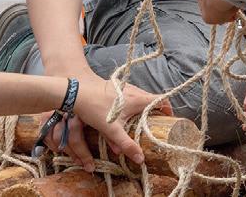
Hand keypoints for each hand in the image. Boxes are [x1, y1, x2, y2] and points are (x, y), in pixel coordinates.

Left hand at [41, 72, 170, 171]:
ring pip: (141, 96)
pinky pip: (131, 94)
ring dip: (144, 107)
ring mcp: (125, 87)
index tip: (168, 119)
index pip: (162, 99)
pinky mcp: (116, 87)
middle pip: (152, 99)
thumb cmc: (95, 109)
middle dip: (156, 110)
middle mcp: (134, 90)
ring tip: (142, 120)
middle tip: (155, 123)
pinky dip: (134, 103)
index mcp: (138, 99)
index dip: (168, 109)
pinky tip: (124, 113)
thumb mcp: (112, 130)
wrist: (77, 92)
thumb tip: (140, 158)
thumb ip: (126, 144)